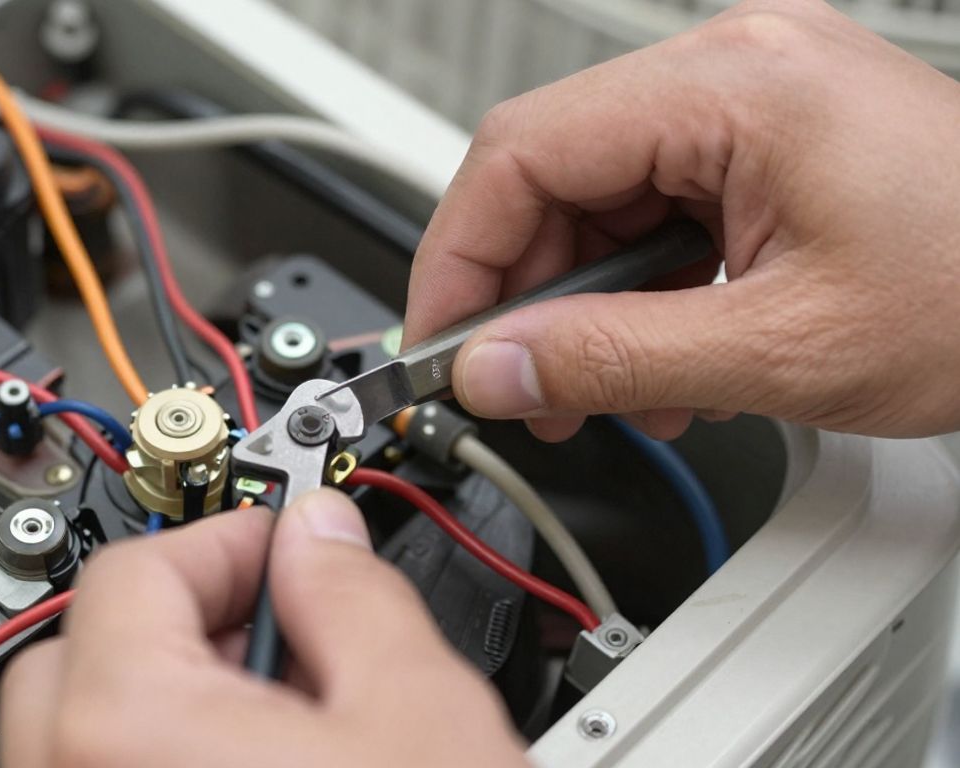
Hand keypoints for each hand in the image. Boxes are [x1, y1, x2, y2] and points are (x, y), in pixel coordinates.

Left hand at [0, 492, 526, 767]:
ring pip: (80, 729)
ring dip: (172, 690)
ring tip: (285, 708)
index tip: (288, 542)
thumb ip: (355, 592)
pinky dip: (161, 753)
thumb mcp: (418, 711)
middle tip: (278, 621)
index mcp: (127, 730)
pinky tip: (259, 763)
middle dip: (184, 614)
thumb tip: (319, 534)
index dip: (229, 536)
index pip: (134, 568)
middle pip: (80, 648)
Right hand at [405, 0, 959, 440]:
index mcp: (734, 85)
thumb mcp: (782, 350)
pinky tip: (659, 357)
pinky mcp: (766, 142)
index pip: (520, 153)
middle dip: (523, 294)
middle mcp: (735, 69)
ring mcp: (751, 101)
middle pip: (550, 174)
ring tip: (605, 391)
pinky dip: (637, 288)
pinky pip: (656, 207)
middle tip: (521, 388)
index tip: (441, 344)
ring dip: (582, 303)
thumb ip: (614, 360)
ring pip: (597, 198)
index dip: (459, 259)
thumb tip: (496, 370)